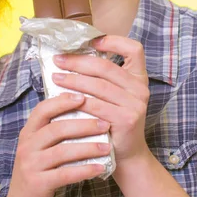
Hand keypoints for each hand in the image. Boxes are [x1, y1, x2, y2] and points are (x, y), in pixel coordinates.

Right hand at [6, 92, 110, 196]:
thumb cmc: (38, 170)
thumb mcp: (39, 147)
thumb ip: (54, 130)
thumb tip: (83, 109)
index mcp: (28, 133)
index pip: (43, 110)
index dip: (62, 101)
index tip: (83, 96)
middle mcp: (27, 146)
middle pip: (56, 129)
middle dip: (83, 125)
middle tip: (105, 124)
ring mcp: (31, 165)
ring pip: (62, 151)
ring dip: (88, 147)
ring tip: (107, 146)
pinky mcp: (38, 184)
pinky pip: (65, 174)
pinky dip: (84, 170)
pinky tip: (100, 167)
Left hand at [51, 36, 149, 163]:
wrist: (126, 155)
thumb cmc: (114, 121)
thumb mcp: (115, 97)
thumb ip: (103, 79)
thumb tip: (71, 58)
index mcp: (139, 78)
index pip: (135, 49)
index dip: (114, 41)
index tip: (93, 41)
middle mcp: (140, 89)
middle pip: (106, 67)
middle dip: (78, 61)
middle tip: (58, 60)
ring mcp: (135, 104)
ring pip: (98, 86)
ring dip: (73, 80)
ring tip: (56, 77)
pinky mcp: (126, 120)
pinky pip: (95, 106)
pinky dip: (77, 100)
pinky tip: (63, 99)